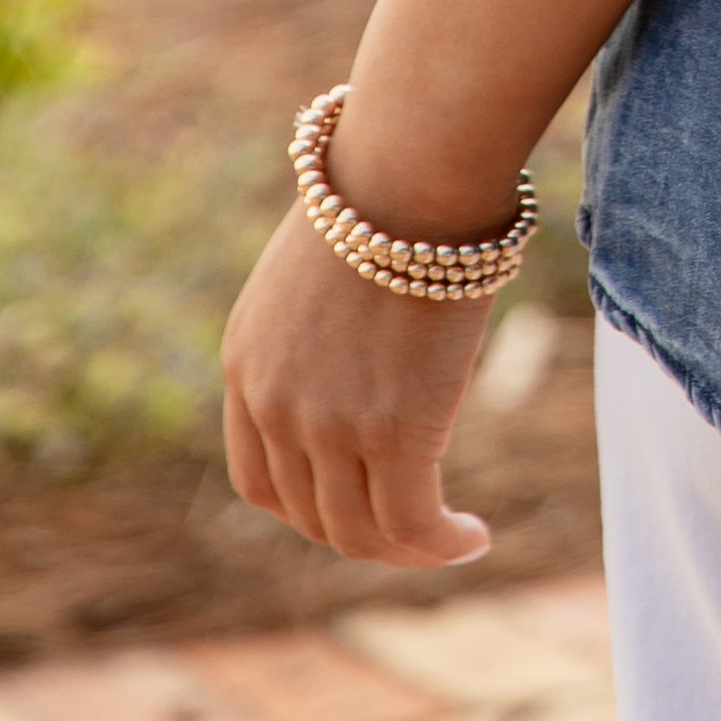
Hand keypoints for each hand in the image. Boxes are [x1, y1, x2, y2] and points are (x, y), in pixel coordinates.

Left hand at [221, 207, 496, 566]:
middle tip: (419, 530)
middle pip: (312, 515)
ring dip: (408, 549)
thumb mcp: (321, 267)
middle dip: (366, 534)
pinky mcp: (393, 431)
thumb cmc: (386, 193)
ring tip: (452, 539)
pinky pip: (412, 521)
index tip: (359, 505)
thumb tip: (371, 343)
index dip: (310, 509)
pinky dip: (441, 543)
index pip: (262, 482)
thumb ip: (324, 328)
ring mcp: (329, 424)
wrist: (411, 171)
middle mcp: (276, 406)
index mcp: (248, 366)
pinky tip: (472, 537)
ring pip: (361, 531)